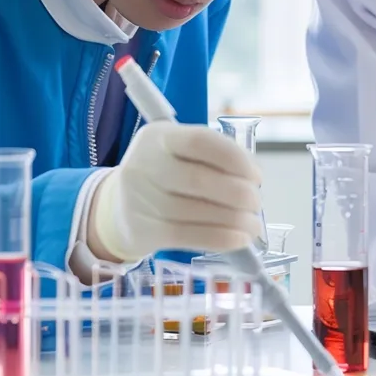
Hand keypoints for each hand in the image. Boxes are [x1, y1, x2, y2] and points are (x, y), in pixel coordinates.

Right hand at [86, 121, 263, 262]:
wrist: (118, 207)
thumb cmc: (163, 174)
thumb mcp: (178, 151)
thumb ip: (212, 156)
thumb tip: (252, 178)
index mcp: (159, 137)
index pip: (200, 141)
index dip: (234, 158)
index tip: (256, 175)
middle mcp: (145, 164)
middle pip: (198, 180)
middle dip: (238, 194)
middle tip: (256, 203)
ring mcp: (140, 199)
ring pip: (195, 211)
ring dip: (234, 220)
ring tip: (253, 225)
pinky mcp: (144, 230)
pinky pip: (187, 236)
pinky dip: (220, 238)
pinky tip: (239, 239)